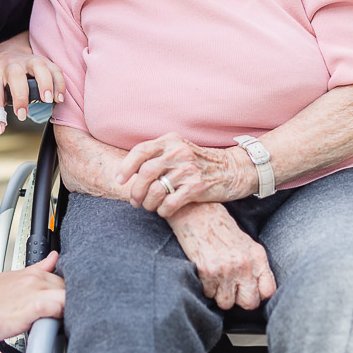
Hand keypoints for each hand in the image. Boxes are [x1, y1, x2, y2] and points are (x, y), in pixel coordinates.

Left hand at [0, 33, 64, 137]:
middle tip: (22, 116)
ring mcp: (28, 60)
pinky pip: (54, 70)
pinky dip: (59, 83)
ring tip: (48, 101)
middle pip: (16, 76)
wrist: (5, 52)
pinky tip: (59, 99)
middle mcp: (10, 65)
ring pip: (39, 67)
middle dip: (20, 97)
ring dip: (45, 84)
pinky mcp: (43, 61)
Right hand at [0, 252, 64, 341]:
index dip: (69, 292)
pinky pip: (58, 307)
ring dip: (70, 309)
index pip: (65, 278)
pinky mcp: (31, 307)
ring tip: (62, 323)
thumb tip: (53, 258)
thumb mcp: (13, 278)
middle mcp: (35, 279)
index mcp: (32, 272)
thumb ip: (37, 269)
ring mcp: (34, 291)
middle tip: (65, 317)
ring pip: (68, 295)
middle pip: (69, 287)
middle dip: (72, 301)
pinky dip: (62, 316)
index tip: (68, 302)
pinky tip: (56, 324)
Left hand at [116, 133, 256, 216]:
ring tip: (150, 206)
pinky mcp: (198, 187)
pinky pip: (170, 203)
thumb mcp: (179, 149)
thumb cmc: (200, 163)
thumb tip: (130, 173)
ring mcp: (189, 169)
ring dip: (148, 203)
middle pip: (146, 173)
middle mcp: (179, 152)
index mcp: (171, 141)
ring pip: (156, 190)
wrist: (233, 170)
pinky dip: (163, 210)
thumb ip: (158, 155)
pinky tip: (165, 211)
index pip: (141, 151)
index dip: (126, 167)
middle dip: (135, 190)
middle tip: (135, 201)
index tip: (120, 180)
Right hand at [169, 204, 275, 309]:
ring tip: (216, 277)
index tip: (249, 290)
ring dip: (220, 294)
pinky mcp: (207, 271)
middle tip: (231, 288)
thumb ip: (254, 265)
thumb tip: (257, 289)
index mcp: (257, 256)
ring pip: (226, 303)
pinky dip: (206, 287)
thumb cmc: (220, 227)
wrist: (196, 212)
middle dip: (239, 299)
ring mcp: (226, 269)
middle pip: (249, 303)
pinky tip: (205, 271)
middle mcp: (244, 264)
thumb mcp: (245, 242)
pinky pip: (208, 294)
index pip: (268, 291)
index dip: (258, 294)